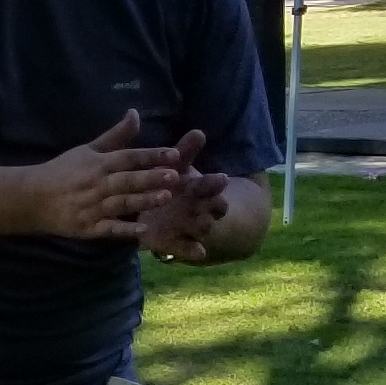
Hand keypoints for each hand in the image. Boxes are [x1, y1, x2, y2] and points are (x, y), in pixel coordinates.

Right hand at [27, 112, 183, 240]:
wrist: (31, 198)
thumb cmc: (62, 172)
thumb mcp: (87, 150)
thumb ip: (115, 135)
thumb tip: (135, 112)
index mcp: (98, 163)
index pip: (128, 157)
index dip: (151, 155)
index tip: (174, 154)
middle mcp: (97, 184)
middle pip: (127, 180)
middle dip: (150, 178)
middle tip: (174, 176)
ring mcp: (92, 207)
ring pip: (121, 203)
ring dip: (142, 200)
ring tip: (165, 198)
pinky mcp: (88, 227)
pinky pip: (108, 229)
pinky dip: (124, 230)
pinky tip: (142, 230)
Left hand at [134, 130, 234, 262]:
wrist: (163, 216)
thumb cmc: (172, 185)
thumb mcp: (176, 168)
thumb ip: (185, 152)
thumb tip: (198, 131)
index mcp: (198, 188)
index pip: (210, 185)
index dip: (214, 183)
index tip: (222, 178)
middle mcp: (198, 208)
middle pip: (212, 206)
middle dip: (215, 204)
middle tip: (219, 202)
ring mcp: (188, 227)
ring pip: (202, 227)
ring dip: (204, 225)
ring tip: (205, 223)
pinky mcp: (174, 243)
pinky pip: (186, 249)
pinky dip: (192, 251)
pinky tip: (199, 252)